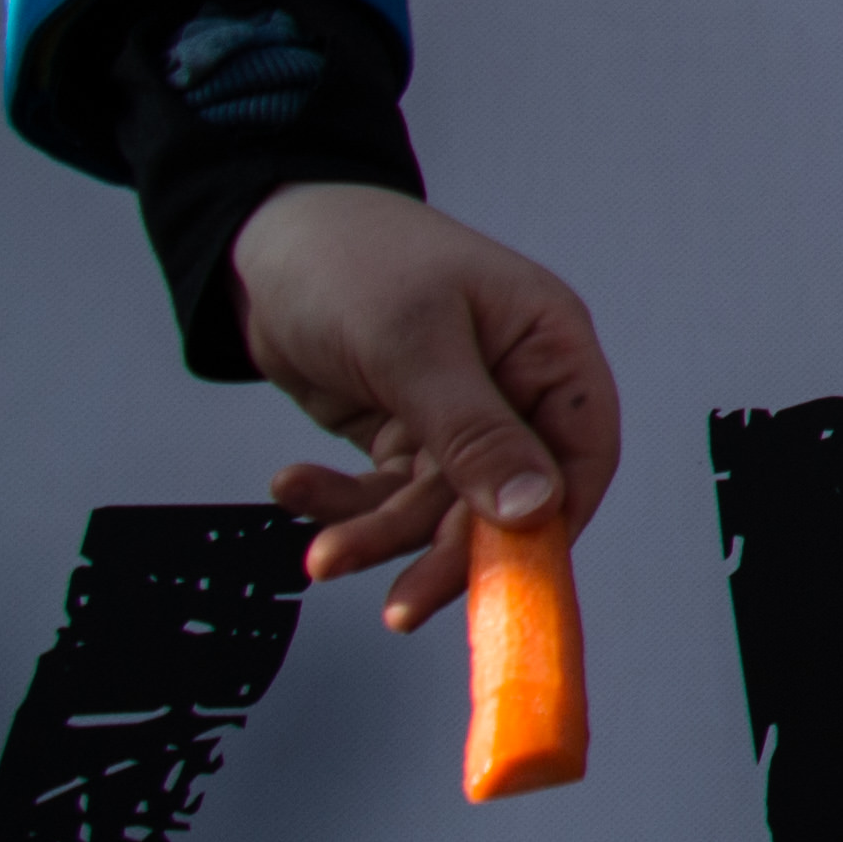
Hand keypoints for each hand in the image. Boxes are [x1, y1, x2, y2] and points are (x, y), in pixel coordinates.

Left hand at [234, 184, 620, 632]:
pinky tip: (296, 486)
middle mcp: (513, 387)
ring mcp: (458, 414)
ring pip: (438, 508)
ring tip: (322, 549)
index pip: (581, 454)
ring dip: (377, 533)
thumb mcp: (413, 343)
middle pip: (504, 499)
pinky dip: (343, 503)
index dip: (554, 523)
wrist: (260, 238)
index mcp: (548, 347)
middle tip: (400, 603)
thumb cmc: (351, 255)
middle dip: (443, 550)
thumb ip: (475, 433)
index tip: (509, 580)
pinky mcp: (404, 432)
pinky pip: (388, 494)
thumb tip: (535, 509)